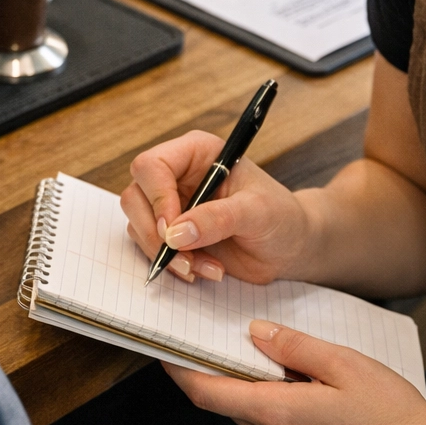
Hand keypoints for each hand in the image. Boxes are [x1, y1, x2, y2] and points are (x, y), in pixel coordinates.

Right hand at [120, 130, 311, 283]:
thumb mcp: (257, 212)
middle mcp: (177, 175)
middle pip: (135, 196)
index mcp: (196, 154)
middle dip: (155, 233)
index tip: (172, 230)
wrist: (290, 246)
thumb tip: (175, 233)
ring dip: (166, 254)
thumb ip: (217, 218)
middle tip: (183, 257)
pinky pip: (151, 247)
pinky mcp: (172, 233)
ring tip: (204, 267)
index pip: (152, 166)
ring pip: (138, 224)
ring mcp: (171, 204)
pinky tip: (204, 270)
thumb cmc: (281, 217)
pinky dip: (173, 265)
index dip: (156, 197)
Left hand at [166, 321, 425, 424]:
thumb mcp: (344, 365)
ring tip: (294, 366)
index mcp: (277, 414)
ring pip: (256, 417)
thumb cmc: (394, 417)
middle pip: (231, 402)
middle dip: (233, 372)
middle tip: (243, 339)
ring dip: (262, 391)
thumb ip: (294, 346)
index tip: (165, 348)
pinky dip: (281, 410)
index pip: (206, 393)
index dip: (179, 370)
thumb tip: (255, 334)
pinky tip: (312, 395)